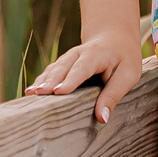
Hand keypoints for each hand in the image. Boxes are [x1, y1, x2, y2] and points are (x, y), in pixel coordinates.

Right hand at [23, 23, 144, 124]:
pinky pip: (50, 72)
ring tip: (30, 94)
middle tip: (38, 94)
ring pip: (53, 69)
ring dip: (42, 81)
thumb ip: (114, 95)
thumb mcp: (128, 75)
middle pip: (62, 68)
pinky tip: (31, 93)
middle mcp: (78, 54)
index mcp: (96, 55)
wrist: (113, 38)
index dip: (70, 80)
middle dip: (50, 81)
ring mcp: (68, 58)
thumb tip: (102, 118)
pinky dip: (41, 81)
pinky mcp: (62, 64)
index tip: (58, 92)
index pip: (82, 68)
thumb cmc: (123, 59)